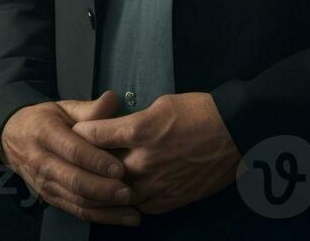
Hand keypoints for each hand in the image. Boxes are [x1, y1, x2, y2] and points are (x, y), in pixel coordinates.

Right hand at [0, 92, 137, 225]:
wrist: (12, 137)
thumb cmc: (44, 120)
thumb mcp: (63, 108)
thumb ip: (89, 109)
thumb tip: (113, 98)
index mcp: (45, 133)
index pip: (73, 150)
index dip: (96, 161)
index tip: (120, 168)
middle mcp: (42, 162)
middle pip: (74, 180)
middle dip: (103, 189)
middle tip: (129, 192)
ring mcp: (44, 184)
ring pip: (76, 200)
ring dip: (105, 209)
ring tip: (132, 210)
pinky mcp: (50, 198)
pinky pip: (75, 211)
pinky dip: (100, 217)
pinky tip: (121, 217)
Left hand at [73, 92, 239, 215]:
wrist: (234, 132)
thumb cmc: (198, 111)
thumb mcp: (159, 104)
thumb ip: (132, 120)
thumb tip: (115, 128)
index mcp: (138, 132)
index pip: (92, 135)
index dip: (81, 133)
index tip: (75, 132)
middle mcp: (143, 161)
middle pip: (100, 168)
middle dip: (90, 163)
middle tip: (83, 158)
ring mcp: (157, 184)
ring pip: (118, 193)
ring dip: (110, 185)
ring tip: (104, 178)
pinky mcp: (170, 200)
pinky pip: (141, 205)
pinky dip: (132, 199)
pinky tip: (131, 191)